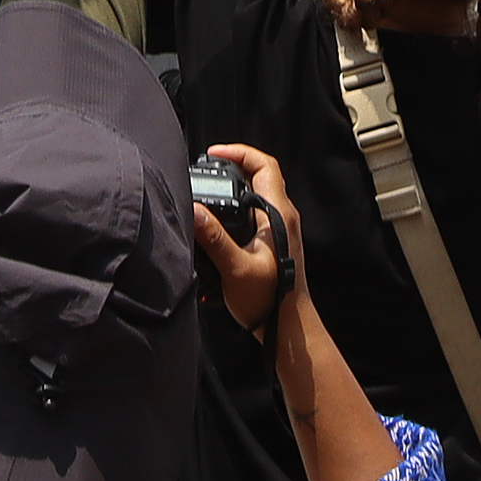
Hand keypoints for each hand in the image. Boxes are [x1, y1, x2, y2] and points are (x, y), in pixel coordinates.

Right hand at [191, 141, 299, 329]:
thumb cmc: (269, 300)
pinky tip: (214, 223)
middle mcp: (282, 217)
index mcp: (278, 215)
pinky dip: (233, 209)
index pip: (265, 166)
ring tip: (204, 193)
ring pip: (254, 196)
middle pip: (258, 176)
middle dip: (230, 168)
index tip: (214, 153)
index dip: (240, 152)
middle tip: (203, 171)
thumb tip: (193, 209)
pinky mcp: (272, 243)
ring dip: (231, 190)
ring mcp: (278, 230)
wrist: (287, 327)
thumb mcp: (235, 268)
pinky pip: (252, 214)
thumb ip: (213, 238)